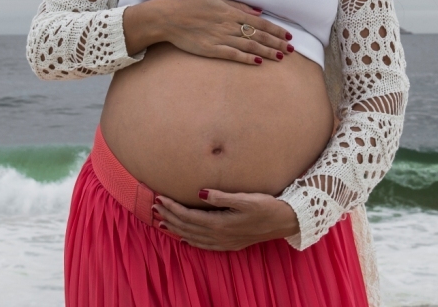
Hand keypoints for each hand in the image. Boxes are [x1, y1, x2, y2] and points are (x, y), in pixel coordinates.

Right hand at [124, 0, 292, 64]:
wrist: (170, 17)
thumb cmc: (192, 6)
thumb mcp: (217, 0)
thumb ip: (239, 6)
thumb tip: (259, 12)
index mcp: (231, 12)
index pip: (260, 22)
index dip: (276, 30)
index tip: (288, 35)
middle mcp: (229, 25)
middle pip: (258, 35)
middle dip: (277, 42)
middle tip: (291, 49)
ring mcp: (220, 38)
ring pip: (249, 46)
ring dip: (267, 52)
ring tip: (281, 57)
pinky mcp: (211, 49)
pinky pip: (233, 55)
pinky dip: (247, 59)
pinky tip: (258, 63)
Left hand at [153, 190, 299, 250]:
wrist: (284, 222)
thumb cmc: (266, 206)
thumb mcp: (245, 198)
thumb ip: (221, 196)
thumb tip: (199, 192)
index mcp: (220, 223)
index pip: (188, 215)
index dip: (172, 207)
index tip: (160, 198)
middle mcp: (219, 235)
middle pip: (187, 226)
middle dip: (169, 216)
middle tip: (154, 206)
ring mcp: (224, 242)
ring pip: (193, 236)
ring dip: (176, 228)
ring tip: (161, 221)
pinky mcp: (230, 244)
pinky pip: (204, 245)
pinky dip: (191, 241)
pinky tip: (185, 239)